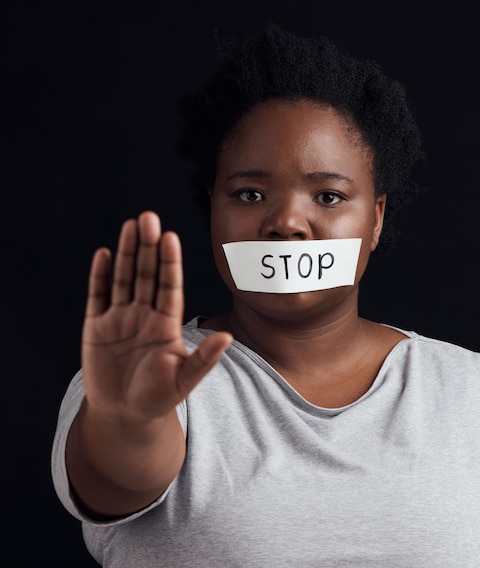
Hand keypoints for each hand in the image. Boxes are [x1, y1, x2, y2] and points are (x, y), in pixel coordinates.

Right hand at [81, 211, 231, 423]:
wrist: (124, 414)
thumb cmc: (157, 397)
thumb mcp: (183, 380)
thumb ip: (204, 359)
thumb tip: (228, 337)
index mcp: (166, 323)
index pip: (169, 286)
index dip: (170, 262)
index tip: (171, 238)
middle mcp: (145, 314)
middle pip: (146, 274)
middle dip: (148, 247)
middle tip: (149, 218)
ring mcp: (120, 318)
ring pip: (124, 278)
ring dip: (126, 252)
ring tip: (131, 226)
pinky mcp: (96, 326)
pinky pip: (98, 296)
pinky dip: (100, 276)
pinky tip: (104, 254)